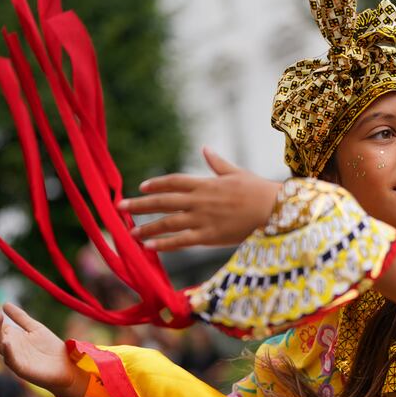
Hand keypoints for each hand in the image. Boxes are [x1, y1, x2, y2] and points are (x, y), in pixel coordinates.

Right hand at [0, 296, 86, 396]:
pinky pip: (11, 360)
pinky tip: (7, 341)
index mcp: (11, 336)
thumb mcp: (35, 328)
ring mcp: (13, 357)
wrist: (65, 366)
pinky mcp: (21, 369)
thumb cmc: (50, 348)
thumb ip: (21, 317)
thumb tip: (5, 303)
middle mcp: (8, 346)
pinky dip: (8, 351)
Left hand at [119, 147, 281, 250]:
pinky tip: (149, 247)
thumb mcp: (237, 173)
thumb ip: (218, 164)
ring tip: (131, 232)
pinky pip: (181, 241)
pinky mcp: (209, 236)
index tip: (141, 187)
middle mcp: (200, 200)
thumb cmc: (260, 191)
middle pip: (163, 201)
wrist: (275, 210)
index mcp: (206, 183)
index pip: (174, 181)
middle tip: (119, 207)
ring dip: (147, 227)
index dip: (156, 184)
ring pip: (168, 222)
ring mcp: (203, 218)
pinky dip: (164, 244)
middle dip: (140, 204)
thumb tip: (205, 149)